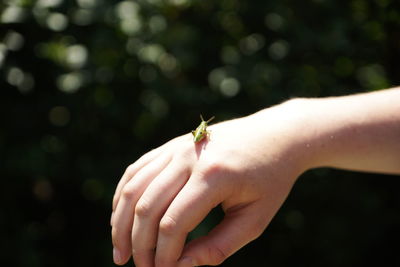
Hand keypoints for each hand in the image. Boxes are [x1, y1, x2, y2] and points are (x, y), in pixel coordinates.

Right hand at [111, 102, 306, 266]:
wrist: (274, 136)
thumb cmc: (270, 180)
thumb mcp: (255, 219)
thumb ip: (219, 247)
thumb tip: (180, 266)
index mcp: (214, 176)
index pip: (173, 223)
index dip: (164, 255)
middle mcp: (189, 157)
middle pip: (147, 207)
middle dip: (140, 245)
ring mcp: (176, 147)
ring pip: (134, 188)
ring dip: (121, 224)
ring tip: (121, 253)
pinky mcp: (171, 145)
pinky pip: (136, 170)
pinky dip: (124, 197)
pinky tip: (122, 219)